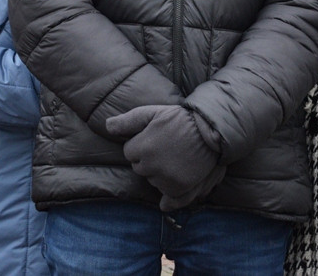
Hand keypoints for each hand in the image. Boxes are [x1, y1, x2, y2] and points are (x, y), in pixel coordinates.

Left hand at [106, 105, 223, 209]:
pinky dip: (168, 199)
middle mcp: (152, 167)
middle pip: (140, 167)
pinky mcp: (181, 188)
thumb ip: (127, 121)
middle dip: (148, 159)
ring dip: (159, 173)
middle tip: (166, 146)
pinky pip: (168, 199)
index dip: (140, 143)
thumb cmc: (179, 119)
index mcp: (143, 148)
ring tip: (176, 158)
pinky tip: (165, 204)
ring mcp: (167, 179)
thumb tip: (107, 126)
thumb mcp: (152, 113)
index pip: (129, 152)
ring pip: (153, 181)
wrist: (210, 130)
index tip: (154, 136)